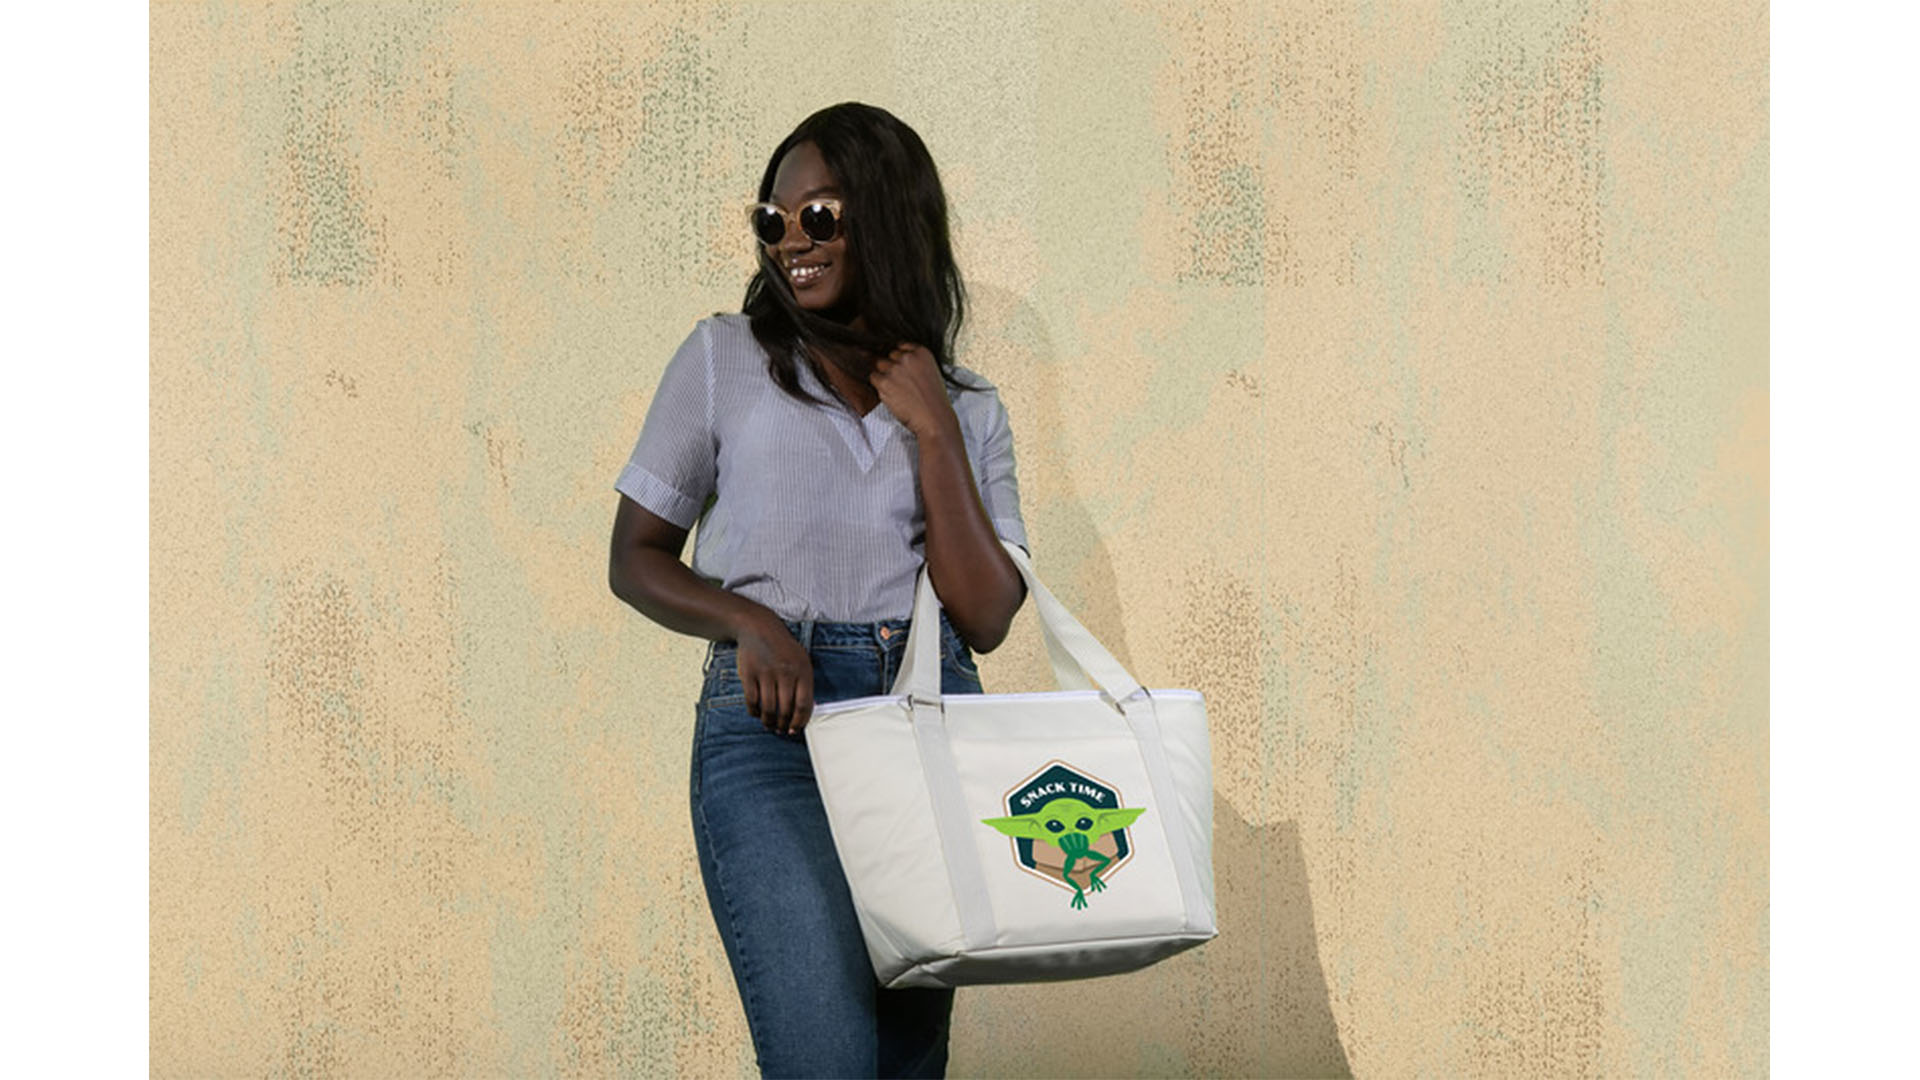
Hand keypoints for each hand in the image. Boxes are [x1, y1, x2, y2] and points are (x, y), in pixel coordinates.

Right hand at [734, 613, 814, 735]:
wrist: (759, 628)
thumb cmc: (783, 649)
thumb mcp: (801, 660)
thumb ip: (804, 684)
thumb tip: (805, 712)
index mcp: (802, 670)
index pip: (804, 704)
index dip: (799, 721)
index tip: (795, 730)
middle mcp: (785, 672)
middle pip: (785, 709)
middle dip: (783, 725)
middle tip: (781, 730)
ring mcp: (766, 673)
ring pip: (768, 708)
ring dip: (769, 722)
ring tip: (769, 725)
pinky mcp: (749, 674)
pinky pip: (752, 701)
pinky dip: (754, 712)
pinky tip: (757, 714)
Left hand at [869, 343, 961, 442]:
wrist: (934, 419)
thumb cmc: (934, 400)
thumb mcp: (931, 372)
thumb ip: (916, 362)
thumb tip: (895, 358)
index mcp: (922, 352)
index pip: (901, 346)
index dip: (899, 358)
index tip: (900, 366)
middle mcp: (907, 357)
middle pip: (889, 355)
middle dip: (892, 367)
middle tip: (900, 382)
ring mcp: (895, 368)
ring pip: (879, 365)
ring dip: (884, 375)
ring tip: (897, 390)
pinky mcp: (884, 381)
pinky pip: (873, 377)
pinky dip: (879, 386)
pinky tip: (891, 394)